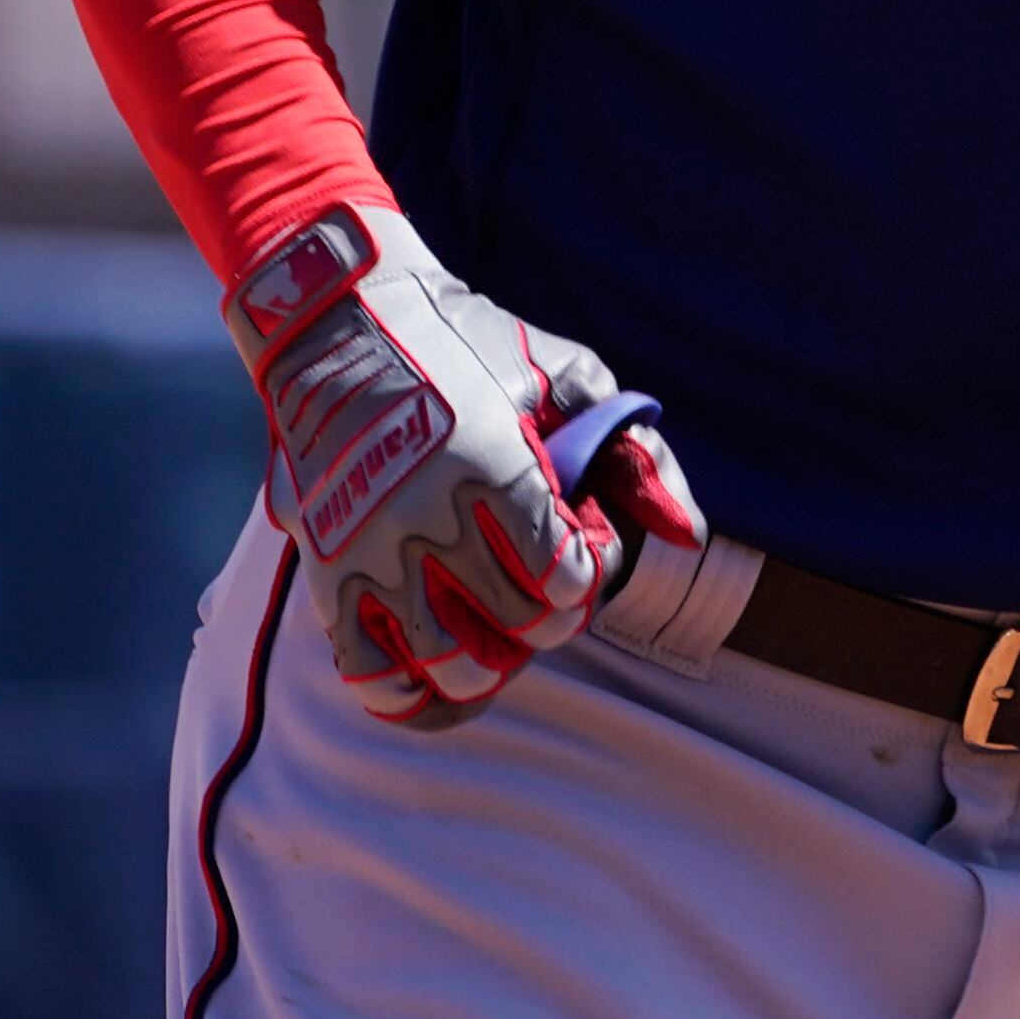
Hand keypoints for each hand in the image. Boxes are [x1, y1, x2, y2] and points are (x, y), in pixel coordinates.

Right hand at [224, 203, 704, 727]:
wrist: (339, 322)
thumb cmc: (468, 342)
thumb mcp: (567, 375)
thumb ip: (636, 456)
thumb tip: (689, 536)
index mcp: (497, 473)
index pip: (568, 582)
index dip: (592, 572)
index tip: (583, 538)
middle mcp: (433, 524)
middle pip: (521, 628)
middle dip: (552, 612)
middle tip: (546, 576)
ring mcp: (375, 555)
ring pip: (452, 666)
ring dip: (494, 662)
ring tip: (502, 627)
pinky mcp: (329, 573)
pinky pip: (370, 674)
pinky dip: (410, 696)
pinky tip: (441, 680)